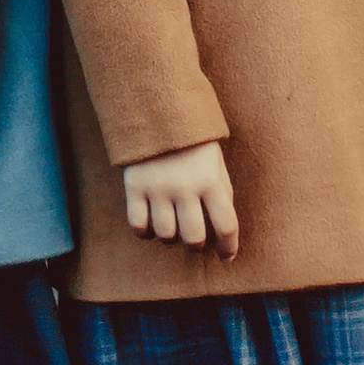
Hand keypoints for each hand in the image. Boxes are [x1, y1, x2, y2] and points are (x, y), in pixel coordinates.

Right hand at [123, 140, 239, 259]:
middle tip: (194, 239)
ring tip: (171, 224)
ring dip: (170, 237)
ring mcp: (158, 188)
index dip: (228, 247)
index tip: (226, 257)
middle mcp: (185, 187)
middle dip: (196, 245)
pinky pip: (138, 226)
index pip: (226, 225)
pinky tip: (150, 224)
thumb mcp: (215, 161)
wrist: (156, 107)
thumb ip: (221, 192)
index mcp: (211, 179)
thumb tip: (224, 229)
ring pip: (165, 235)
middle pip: (193, 238)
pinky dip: (145, 233)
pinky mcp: (134, 186)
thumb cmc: (192, 139)